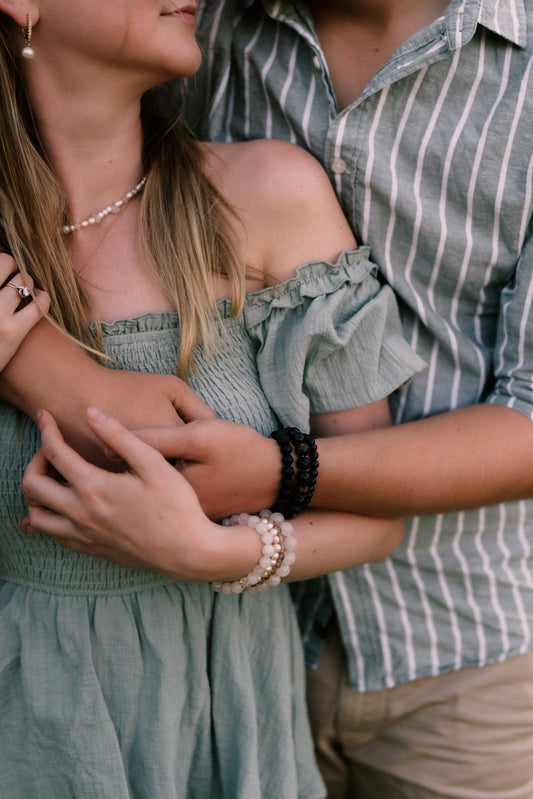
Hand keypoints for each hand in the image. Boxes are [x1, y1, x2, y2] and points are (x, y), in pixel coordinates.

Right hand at [0, 254, 49, 370]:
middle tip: (17, 281)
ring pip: (25, 280)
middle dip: (16, 268)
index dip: (3, 262)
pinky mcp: (12, 331)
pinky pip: (39, 303)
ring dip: (30, 284)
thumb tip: (7, 263)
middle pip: (7, 260)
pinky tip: (40, 305)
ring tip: (28, 294)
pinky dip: (44, 300)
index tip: (6, 271)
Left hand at [22, 409, 253, 579]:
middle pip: (32, 485)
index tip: (45, 414)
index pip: (53, 452)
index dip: (46, 428)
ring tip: (56, 478)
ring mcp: (85, 535)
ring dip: (38, 494)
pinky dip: (52, 518)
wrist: (189, 552)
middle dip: (35, 460)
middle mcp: (81, 513)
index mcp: (93, 487)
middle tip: (52, 449)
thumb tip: (91, 413)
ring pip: (36, 517)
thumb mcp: (153, 463)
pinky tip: (70, 505)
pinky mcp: (94, 549)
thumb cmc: (177, 506)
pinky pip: (55, 535)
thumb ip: (120, 436)